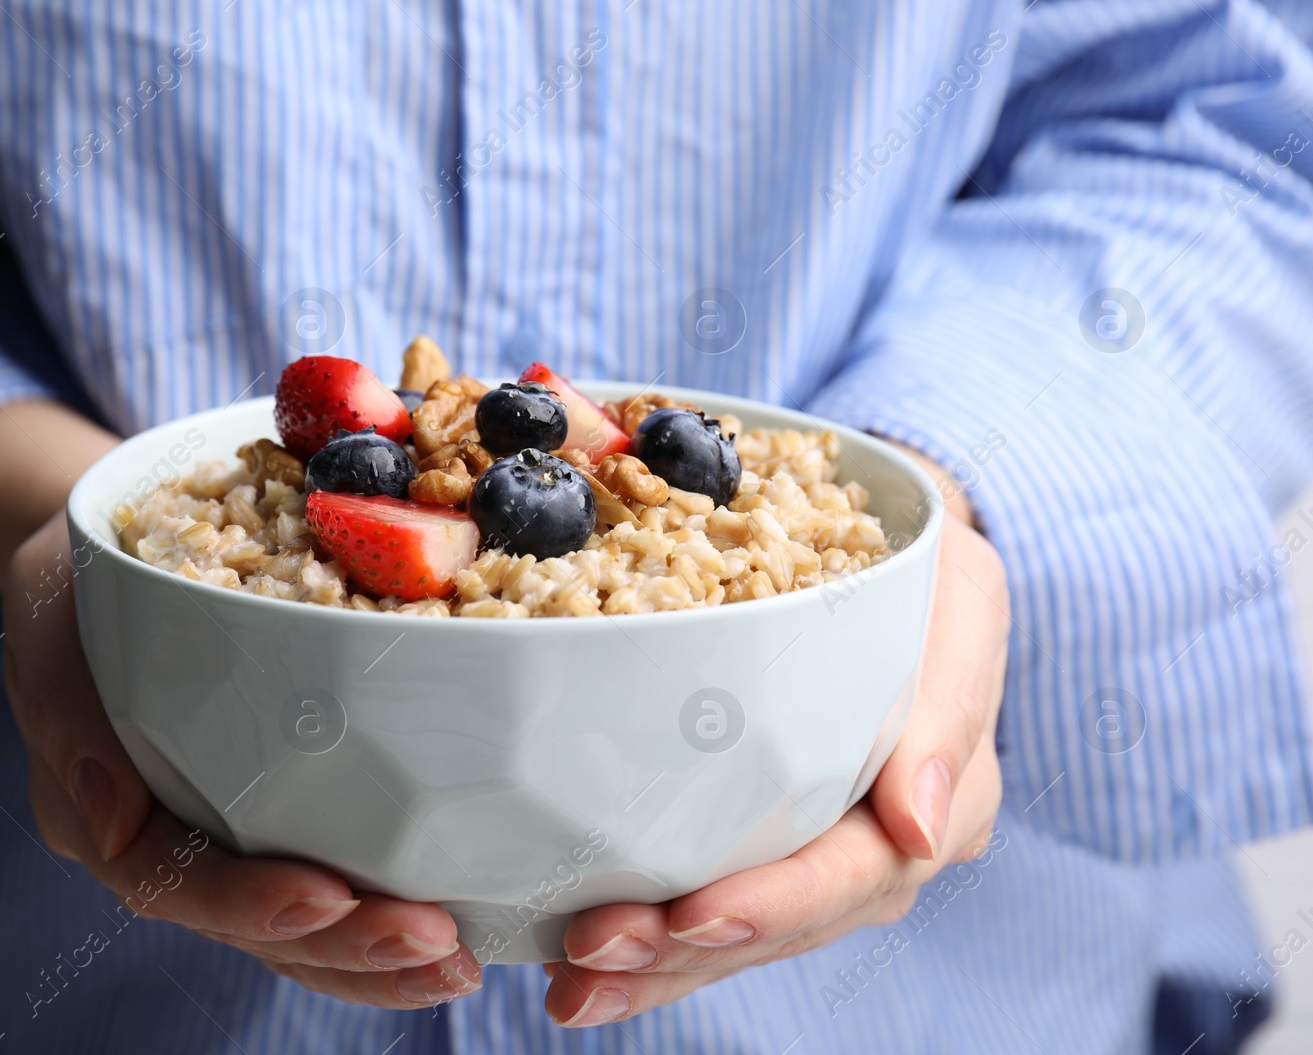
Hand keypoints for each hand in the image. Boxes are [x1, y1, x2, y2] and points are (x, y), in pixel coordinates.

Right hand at [2, 512, 482, 1006]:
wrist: (119, 541)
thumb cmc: (85, 566)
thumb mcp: (50, 601)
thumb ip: (68, 709)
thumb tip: (112, 827)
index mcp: (97, 803)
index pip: (166, 880)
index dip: (246, 900)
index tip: (329, 896)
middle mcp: (158, 840)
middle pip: (248, 924)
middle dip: (343, 944)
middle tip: (436, 944)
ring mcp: (219, 836)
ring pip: (294, 930)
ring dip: (376, 958)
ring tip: (456, 963)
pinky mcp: (272, 817)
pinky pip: (325, 887)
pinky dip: (381, 915)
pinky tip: (455, 928)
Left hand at [545, 454, 1007, 1026]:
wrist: (886, 542)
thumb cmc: (923, 560)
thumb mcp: (958, 593)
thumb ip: (951, 699)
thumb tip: (923, 830)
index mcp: (937, 794)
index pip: (858, 873)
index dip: (777, 903)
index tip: (694, 915)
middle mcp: (882, 842)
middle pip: (786, 923)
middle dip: (688, 952)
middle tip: (593, 952)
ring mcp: (823, 847)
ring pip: (742, 933)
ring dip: (658, 966)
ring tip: (572, 988)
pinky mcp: (766, 837)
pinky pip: (713, 901)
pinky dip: (654, 944)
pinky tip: (583, 972)